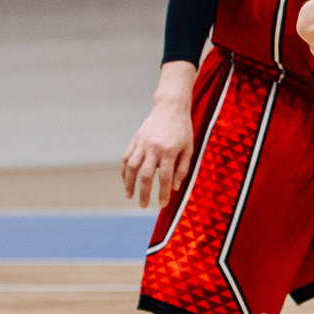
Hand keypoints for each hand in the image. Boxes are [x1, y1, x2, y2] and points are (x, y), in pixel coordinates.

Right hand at [120, 93, 194, 209]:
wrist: (170, 108)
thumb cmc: (182, 130)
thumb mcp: (189, 149)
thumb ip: (182, 169)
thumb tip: (174, 188)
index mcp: (169, 151)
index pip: (165, 177)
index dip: (163, 193)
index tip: (162, 204)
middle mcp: (154, 148)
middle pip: (146, 175)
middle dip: (144, 193)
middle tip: (144, 206)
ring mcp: (142, 143)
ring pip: (131, 167)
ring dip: (129, 183)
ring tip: (129, 196)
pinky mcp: (135, 139)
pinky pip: (126, 157)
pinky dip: (124, 170)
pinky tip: (125, 180)